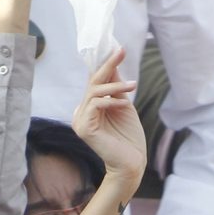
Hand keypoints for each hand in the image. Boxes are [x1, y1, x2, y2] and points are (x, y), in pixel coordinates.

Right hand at [72, 48, 146, 181]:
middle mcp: (81, 112)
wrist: (132, 164)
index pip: (95, 82)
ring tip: (133, 85)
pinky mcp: (84, 128)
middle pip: (93, 83)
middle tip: (120, 51)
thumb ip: (117, 88)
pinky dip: (112, 101)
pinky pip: (96, 105)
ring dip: (115, 86)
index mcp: (89, 108)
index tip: (118, 50)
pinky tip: (126, 104)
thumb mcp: (124, 107)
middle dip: (108, 65)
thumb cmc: (129, 139)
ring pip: (95, 92)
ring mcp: (80, 120)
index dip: (105, 66)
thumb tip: (113, 64)